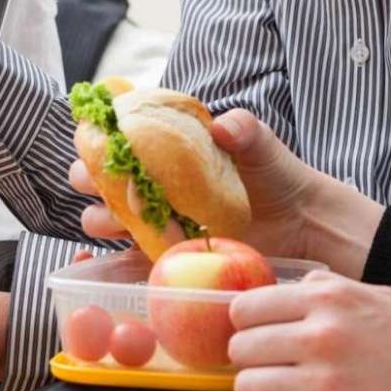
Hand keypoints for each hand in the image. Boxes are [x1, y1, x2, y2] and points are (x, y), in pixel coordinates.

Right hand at [70, 108, 382, 276]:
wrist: (300, 224)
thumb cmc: (275, 177)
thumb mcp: (261, 147)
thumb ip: (244, 130)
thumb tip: (224, 126)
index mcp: (161, 151)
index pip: (113, 141)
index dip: (96, 140)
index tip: (98, 141)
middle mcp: (148, 186)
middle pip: (97, 182)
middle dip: (90, 181)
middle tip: (106, 184)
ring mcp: (152, 223)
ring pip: (105, 221)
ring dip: (104, 220)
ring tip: (126, 220)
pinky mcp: (162, 257)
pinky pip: (128, 262)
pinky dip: (115, 264)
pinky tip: (116, 261)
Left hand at [228, 271, 390, 390]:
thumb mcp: (385, 298)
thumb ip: (332, 289)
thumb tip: (292, 285)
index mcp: (331, 300)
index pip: (245, 308)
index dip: (248, 325)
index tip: (262, 337)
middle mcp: (321, 338)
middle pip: (239, 349)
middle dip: (253, 361)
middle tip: (276, 370)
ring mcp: (324, 386)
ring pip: (244, 388)